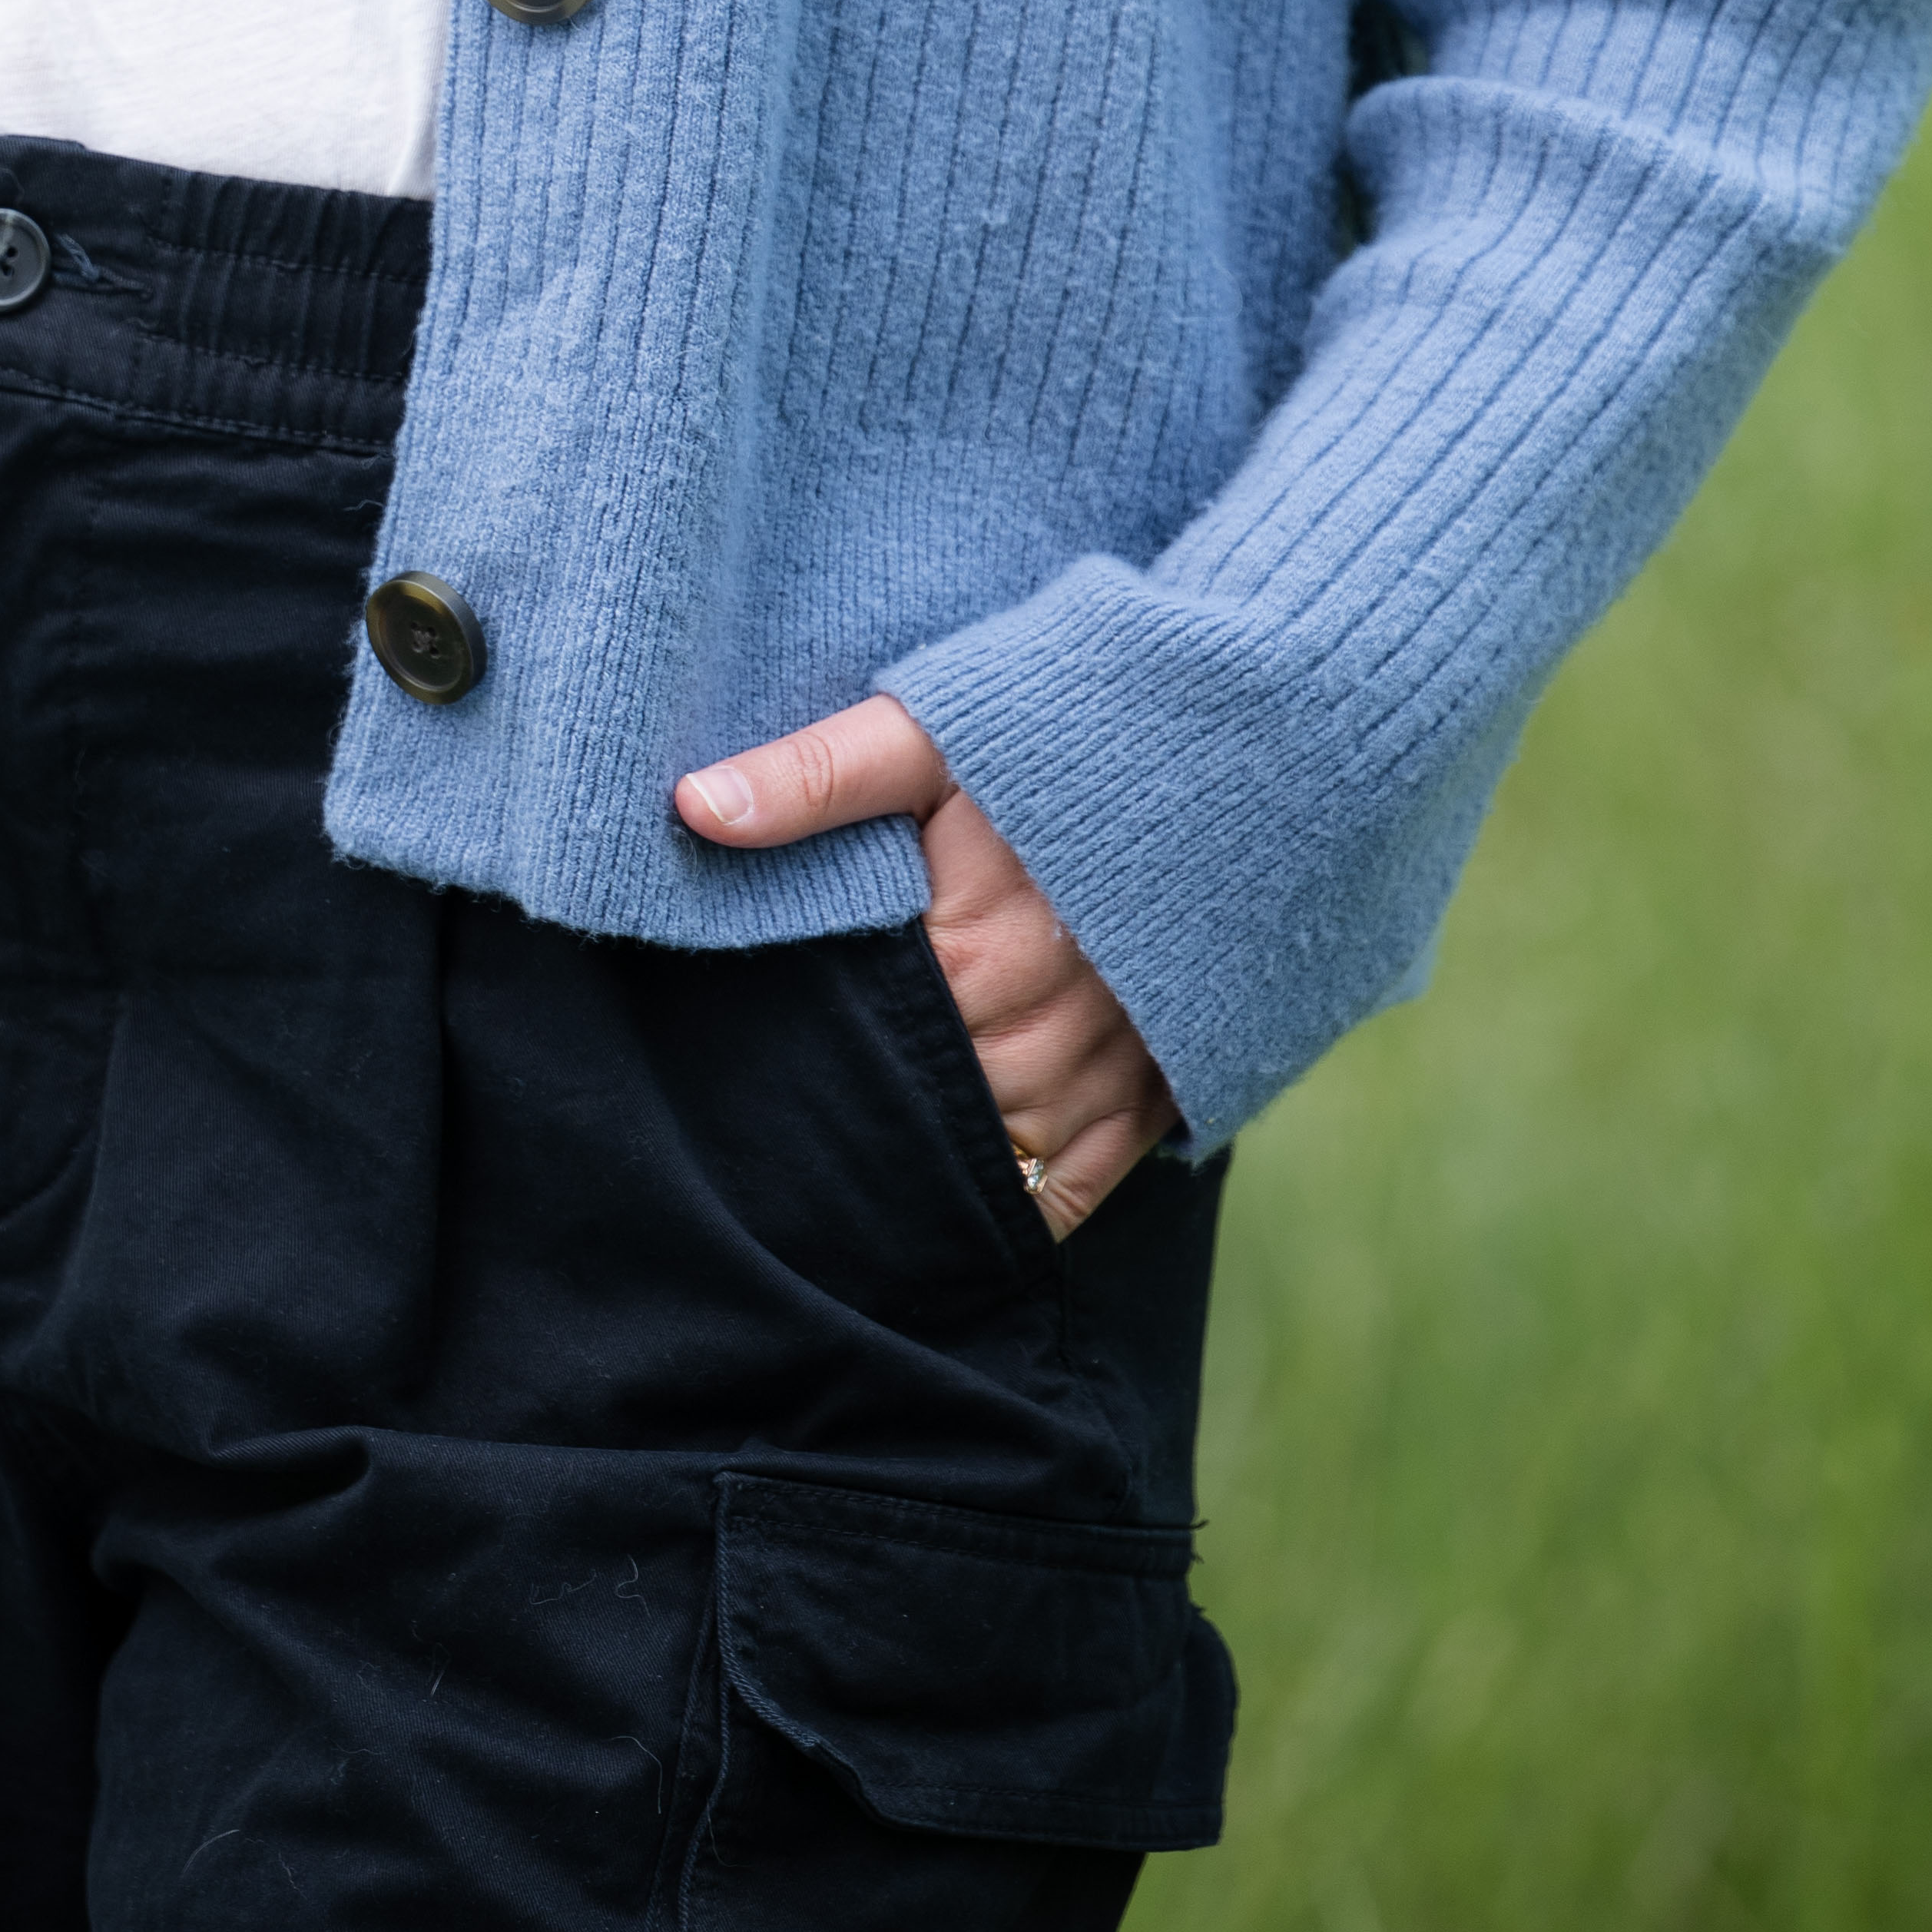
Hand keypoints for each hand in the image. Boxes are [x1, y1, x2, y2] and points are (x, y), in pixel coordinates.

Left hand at [673, 694, 1174, 1235]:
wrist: (1240, 743)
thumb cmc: (1067, 731)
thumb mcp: (934, 730)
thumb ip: (819, 774)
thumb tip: (691, 808)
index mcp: (969, 955)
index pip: (864, 1046)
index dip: (819, 1051)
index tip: (775, 1055)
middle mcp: (1040, 1034)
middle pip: (927, 1113)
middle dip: (877, 1110)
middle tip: (819, 1119)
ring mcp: (1108, 1071)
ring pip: (998, 1159)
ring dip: (944, 1159)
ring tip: (882, 1157)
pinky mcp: (1164, 1088)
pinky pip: (1079, 1185)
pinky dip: (1026, 1201)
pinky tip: (973, 1199)